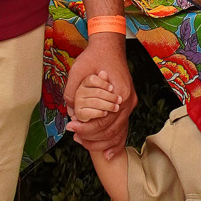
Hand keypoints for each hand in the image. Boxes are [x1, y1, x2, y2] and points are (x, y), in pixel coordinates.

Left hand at [65, 37, 135, 154]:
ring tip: (83, 142)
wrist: (109, 46)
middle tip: (74, 136)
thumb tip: (72, 113)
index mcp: (119, 93)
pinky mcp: (127, 105)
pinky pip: (123, 128)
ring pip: (118, 133)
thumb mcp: (78, 71)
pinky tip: (108, 154)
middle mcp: (127, 102)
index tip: (70, 127)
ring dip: (101, 142)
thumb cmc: (94, 57)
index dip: (86, 128)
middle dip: (91, 137)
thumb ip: (73, 93)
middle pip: (111, 130)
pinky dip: (116, 142)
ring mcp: (129, 105)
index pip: (102, 120)